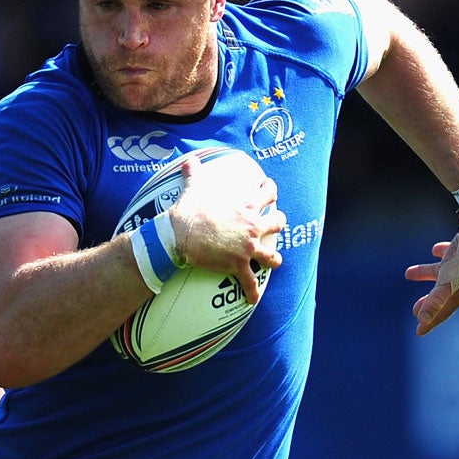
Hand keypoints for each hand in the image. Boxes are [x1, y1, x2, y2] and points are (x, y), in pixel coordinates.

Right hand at [166, 155, 286, 303]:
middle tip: (275, 224)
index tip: (270, 190)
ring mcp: (247, 248)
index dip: (270, 190)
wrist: (180, 237)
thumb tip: (188, 159)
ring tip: (274, 261)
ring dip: (274, 259)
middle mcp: (251, 227)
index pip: (267, 194)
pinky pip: (250, 282)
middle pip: (278, 222)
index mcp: (245, 207)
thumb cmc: (188, 212)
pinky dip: (252, 292)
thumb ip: (194, 173)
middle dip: (278, 223)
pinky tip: (253, 299)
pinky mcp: (238, 266)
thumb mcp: (193, 188)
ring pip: (271, 255)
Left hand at [405, 224, 458, 335]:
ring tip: (409, 273)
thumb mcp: (451, 278)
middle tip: (414, 310)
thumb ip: (437, 298)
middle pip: (446, 294)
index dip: (432, 321)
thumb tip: (422, 320)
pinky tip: (435, 249)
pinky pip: (453, 251)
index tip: (419, 332)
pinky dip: (442, 253)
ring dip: (428, 274)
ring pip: (446, 272)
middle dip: (430, 302)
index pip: (446, 310)